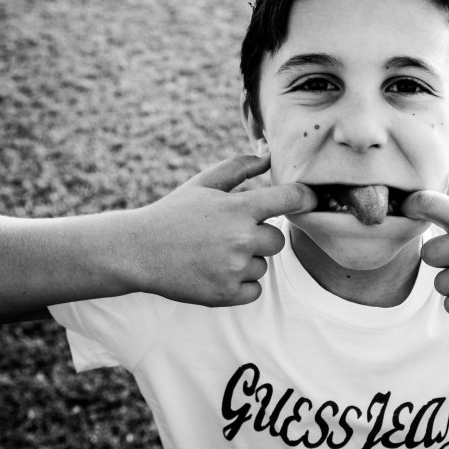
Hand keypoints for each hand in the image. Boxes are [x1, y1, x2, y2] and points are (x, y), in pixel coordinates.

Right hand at [125, 154, 315, 306]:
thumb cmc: (175, 213)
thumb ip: (240, 167)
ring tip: (215, 253)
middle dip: (260, 236)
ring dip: (247, 261)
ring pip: (263, 265)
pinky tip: (215, 271)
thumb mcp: (204, 183)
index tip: (311, 200)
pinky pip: (254, 289)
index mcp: (238, 208)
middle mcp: (241, 239)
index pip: (292, 199)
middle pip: (278, 239)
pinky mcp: (226, 295)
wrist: (137, 251)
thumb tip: (269, 154)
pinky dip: (241, 284)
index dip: (306, 198)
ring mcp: (233, 270)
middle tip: (230, 235)